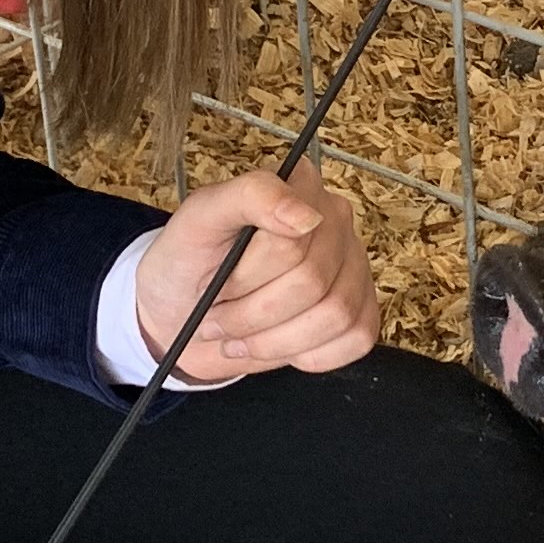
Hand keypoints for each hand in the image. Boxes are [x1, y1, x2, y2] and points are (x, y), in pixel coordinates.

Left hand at [134, 162, 379, 381]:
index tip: (218, 283)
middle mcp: (335, 222)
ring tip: (242, 334)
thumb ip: (249, 196)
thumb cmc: (189, 264)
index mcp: (301, 187)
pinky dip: (306, 355)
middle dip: (254, 313)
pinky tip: (278, 343)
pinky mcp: (361, 311)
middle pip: (313, 282)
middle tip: (220, 315)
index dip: (249, 275)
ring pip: (336, 315)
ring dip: (275, 340)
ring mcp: (353, 268)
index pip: (293, 241)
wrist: (182, 314)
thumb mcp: (199, 219)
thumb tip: (305, 215)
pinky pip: (356, 340)